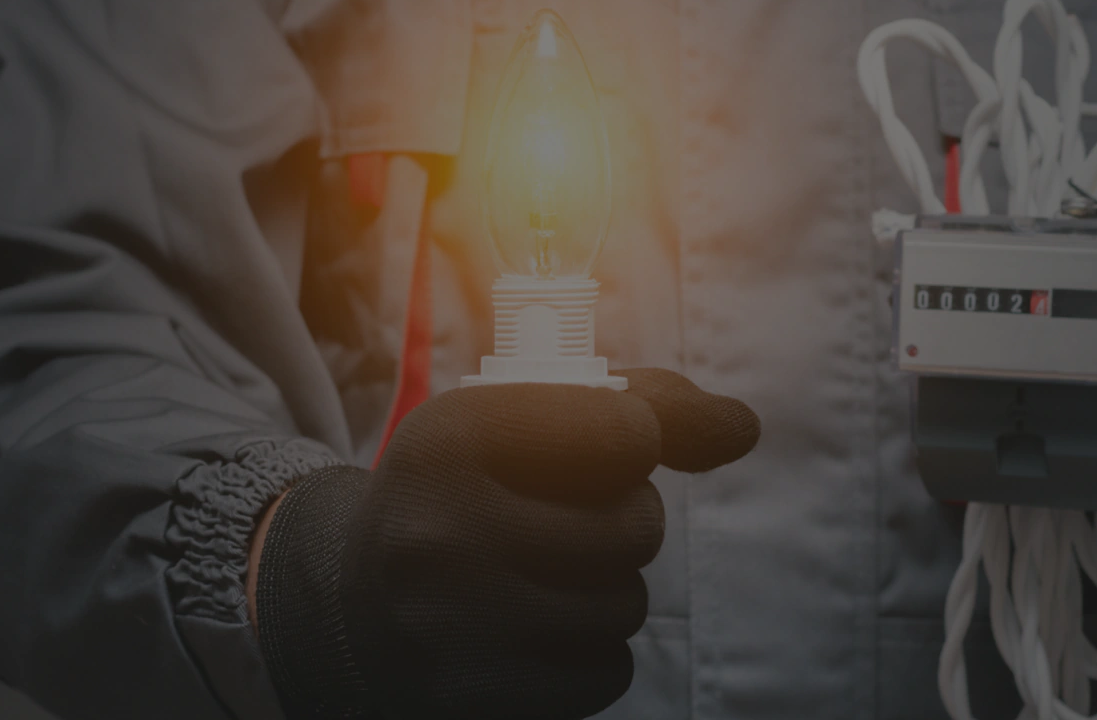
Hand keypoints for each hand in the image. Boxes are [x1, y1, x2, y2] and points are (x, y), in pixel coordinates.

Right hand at [249, 369, 758, 719]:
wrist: (350, 611)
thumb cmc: (469, 497)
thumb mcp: (523, 425)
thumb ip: (645, 407)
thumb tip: (745, 427)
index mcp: (447, 436)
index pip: (629, 429)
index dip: (629, 441)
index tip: (589, 448)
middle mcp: (436, 530)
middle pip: (636, 524)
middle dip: (622, 522)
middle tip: (557, 523)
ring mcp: (446, 626)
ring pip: (626, 606)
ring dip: (607, 593)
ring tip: (538, 581)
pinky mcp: (467, 699)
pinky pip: (606, 674)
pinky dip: (589, 656)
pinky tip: (532, 636)